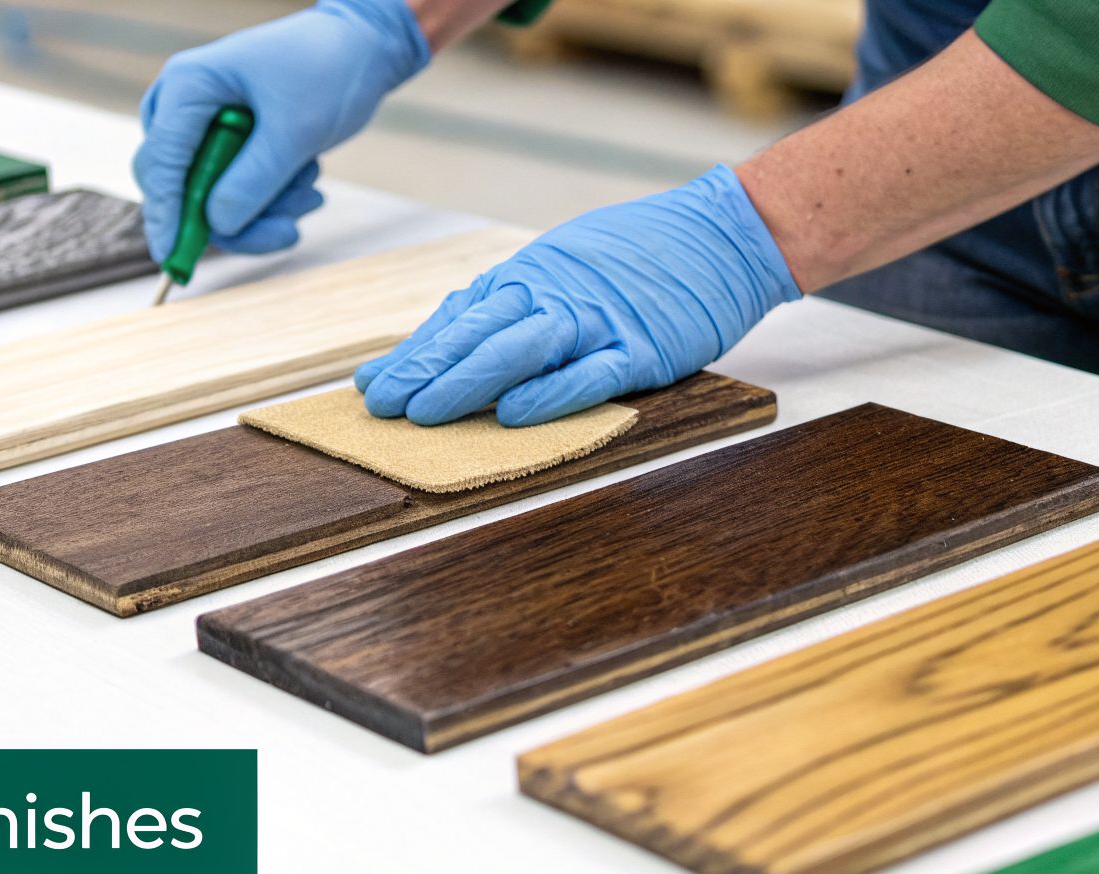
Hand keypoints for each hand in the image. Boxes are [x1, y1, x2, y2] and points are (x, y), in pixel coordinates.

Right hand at [132, 0, 429, 260]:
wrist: (361, 47)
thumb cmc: (328, 69)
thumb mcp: (295, 132)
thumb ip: (254, 181)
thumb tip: (217, 227)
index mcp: (189, 87)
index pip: (159, 162)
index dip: (165, 215)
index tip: (175, 259)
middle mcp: (185, 106)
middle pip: (181, 188)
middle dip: (237, 218)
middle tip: (288, 230)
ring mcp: (204, 126)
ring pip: (212, 199)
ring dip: (265, 208)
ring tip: (310, 188)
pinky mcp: (227, 144)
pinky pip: (234, 191)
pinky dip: (272, 198)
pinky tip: (306, 179)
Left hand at [355, 165, 799, 424]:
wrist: (727, 234)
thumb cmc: (643, 255)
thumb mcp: (567, 264)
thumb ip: (514, 302)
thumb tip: (453, 335)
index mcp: (535, 275)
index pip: (461, 317)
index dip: (415, 352)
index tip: (371, 383)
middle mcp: (557, 293)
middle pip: (477, 332)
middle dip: (423, 370)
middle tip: (380, 405)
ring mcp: (598, 321)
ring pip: (520, 349)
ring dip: (467, 381)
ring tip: (424, 415)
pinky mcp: (641, 350)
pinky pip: (588, 373)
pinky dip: (549, 394)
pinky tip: (511, 415)